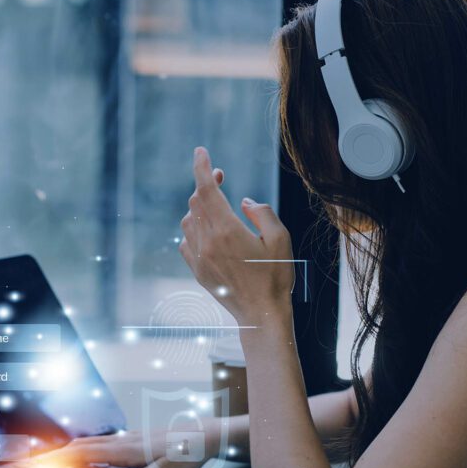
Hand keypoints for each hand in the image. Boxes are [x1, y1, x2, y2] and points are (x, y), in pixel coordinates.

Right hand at [51, 428, 218, 467]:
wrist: (205, 435)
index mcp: (127, 450)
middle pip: (84, 444)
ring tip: (56, 460)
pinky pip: (104, 442)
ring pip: (93, 441)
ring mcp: (129, 438)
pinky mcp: (135, 439)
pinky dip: (88, 448)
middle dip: (59, 453)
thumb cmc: (188, 454)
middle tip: (39, 464)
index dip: (61, 458)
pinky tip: (89, 454)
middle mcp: (125, 441)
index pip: (86, 453)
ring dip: (72, 449)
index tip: (42, 464)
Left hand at [179, 147, 294, 324]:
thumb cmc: (275, 277)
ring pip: (188, 220)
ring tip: (217, 206)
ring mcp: (199, 257)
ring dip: (199, 207)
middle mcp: (207, 242)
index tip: (201, 152)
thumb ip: (263, 213)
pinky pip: (186, 241)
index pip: (206, 190)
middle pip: (197, 201)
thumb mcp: (280, 239)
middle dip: (207, 184)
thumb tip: (243, 202)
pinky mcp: (197, 271)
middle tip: (221, 177)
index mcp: (227, 230)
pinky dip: (194, 230)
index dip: (202, 167)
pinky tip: (208, 233)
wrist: (261, 315)